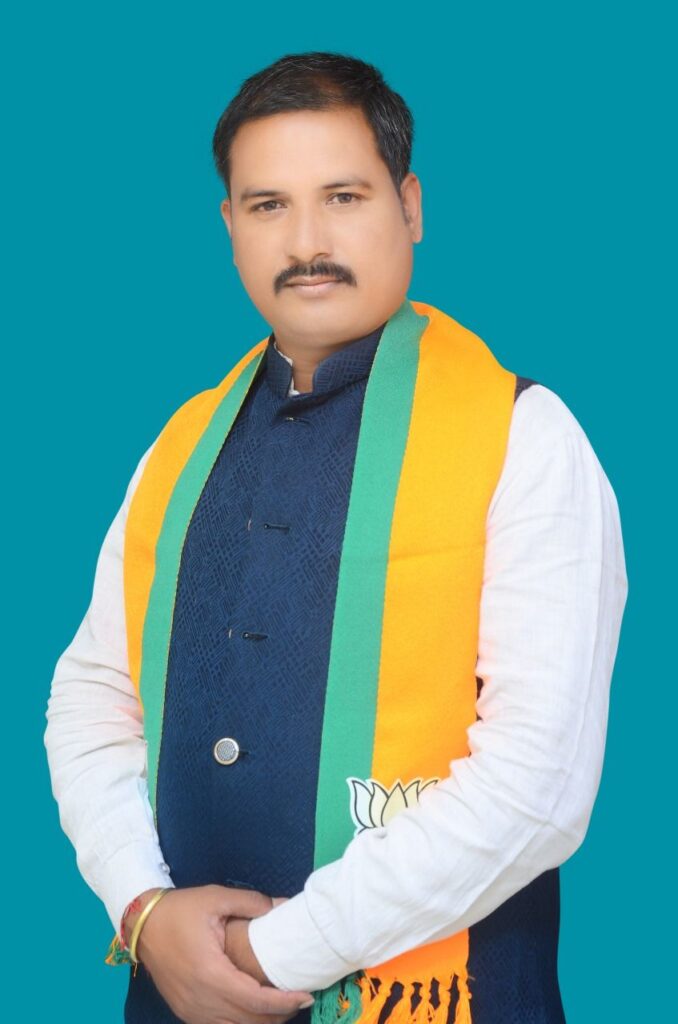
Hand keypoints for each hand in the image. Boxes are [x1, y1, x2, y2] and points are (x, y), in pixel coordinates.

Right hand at [134, 885, 312, 1023]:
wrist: (142, 924)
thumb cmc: (180, 910)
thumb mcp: (216, 898)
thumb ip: (251, 903)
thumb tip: (282, 906)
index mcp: (211, 974)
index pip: (256, 1001)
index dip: (284, 1003)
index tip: (305, 995)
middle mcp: (201, 1000)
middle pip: (248, 1022)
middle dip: (278, 1015)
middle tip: (299, 999)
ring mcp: (191, 1010)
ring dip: (260, 1022)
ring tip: (282, 1006)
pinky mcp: (185, 1012)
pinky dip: (240, 1023)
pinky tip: (253, 1011)